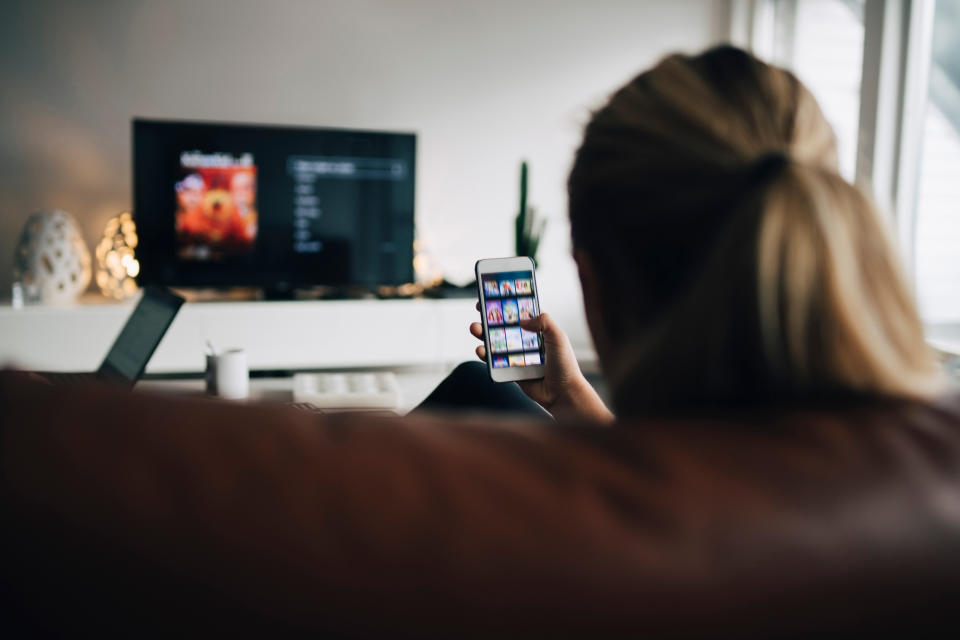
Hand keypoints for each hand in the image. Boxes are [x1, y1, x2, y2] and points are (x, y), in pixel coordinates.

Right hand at [470, 302, 612, 422]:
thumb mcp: (558, 337)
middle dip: (490, 316)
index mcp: (538, 329)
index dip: (507, 303)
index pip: (520, 311)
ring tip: (475, 328)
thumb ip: (543, 322)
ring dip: (483, 334)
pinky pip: (494, 361)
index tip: (494, 294)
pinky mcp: (511, 370)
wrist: (563, 394)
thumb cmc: (565, 365)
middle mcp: (526, 340)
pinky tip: (480, 350)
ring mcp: (517, 355)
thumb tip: (521, 320)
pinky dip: (484, 355)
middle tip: (480, 309)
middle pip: (504, 325)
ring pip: (496, 342)